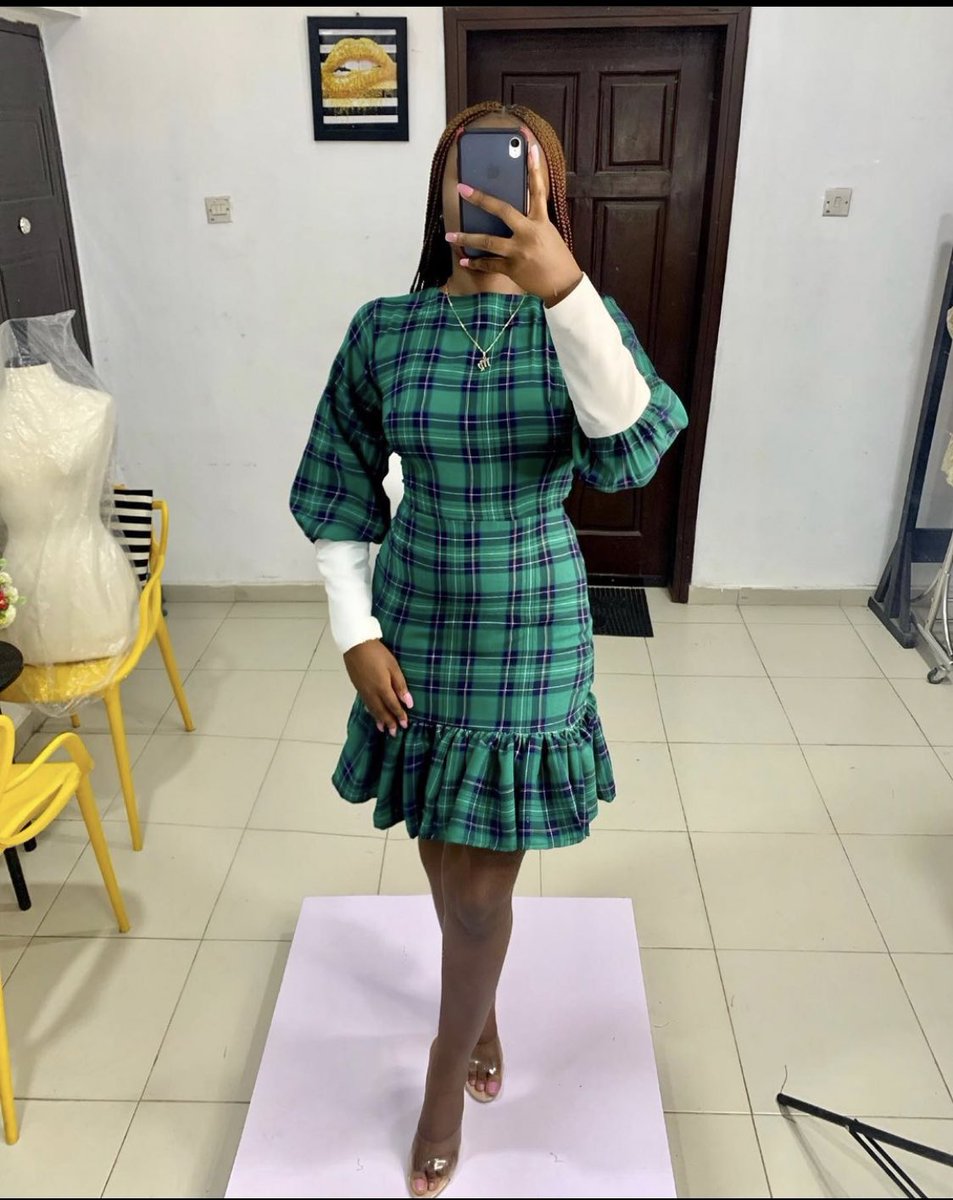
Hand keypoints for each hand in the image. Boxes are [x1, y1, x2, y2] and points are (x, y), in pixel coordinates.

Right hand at [343, 639, 412, 736]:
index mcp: (382, 688)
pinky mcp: (358, 687)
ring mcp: (363, 690)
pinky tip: (372, 713)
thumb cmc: (377, 653)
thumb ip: (400, 685)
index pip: (393, 706)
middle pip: (381, 711)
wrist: (355, 644)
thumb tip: (408, 703)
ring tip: (383, 729)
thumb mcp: (393, 666)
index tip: (405, 725)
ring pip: (372, 709)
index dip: (399, 715)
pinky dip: (371, 711)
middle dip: (389, 722)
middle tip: (394, 733)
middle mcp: (372, 693)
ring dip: (379, 719)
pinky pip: (366, 704)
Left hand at [447, 142, 582, 305]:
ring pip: (488, 242)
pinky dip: (475, 263)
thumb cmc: (557, 259)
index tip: (529, 147)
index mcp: (541, 221)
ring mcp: (519, 251)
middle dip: (481, 199)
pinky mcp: (513, 268)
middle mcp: (529, 233)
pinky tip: (464, 261)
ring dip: (466, 239)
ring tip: (450, 236)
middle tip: (462, 189)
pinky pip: (489, 264)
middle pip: (502, 210)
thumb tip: (510, 215)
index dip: (534, 168)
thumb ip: (531, 222)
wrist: (563, 285)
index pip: (538, 190)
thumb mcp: (548, 234)